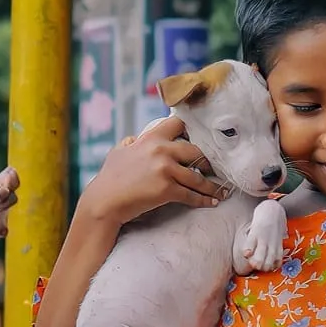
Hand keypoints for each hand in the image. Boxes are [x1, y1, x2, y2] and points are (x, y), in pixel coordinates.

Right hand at [79, 116, 227, 225]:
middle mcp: (161, 150)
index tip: (200, 139)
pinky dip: (203, 200)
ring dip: (211, 186)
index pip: (178, 124)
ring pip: (197, 177)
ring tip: (220, 191)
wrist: (105, 202)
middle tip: (213, 169)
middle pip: (195, 151)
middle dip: (206, 161)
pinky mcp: (167, 190)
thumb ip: (130, 143)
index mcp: (151, 138)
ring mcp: (165, 170)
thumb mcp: (118, 153)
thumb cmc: (109, 178)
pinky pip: (191, 195)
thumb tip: (134, 139)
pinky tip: (212, 202)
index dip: (190, 131)